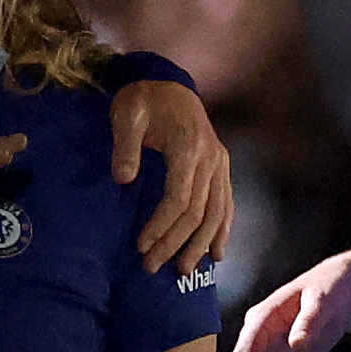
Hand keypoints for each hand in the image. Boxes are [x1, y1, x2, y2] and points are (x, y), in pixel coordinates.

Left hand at [111, 80, 233, 274]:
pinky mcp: (221, 166)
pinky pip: (227, 203)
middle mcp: (211, 157)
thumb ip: (125, 146)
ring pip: (216, 213)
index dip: (161, 226)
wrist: (167, 81)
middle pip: (198, 212)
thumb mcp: (126, 114)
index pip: (179, 199)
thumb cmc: (142, 99)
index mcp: (188, 146)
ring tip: (183, 269)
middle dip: (176, 243)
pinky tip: (217, 253)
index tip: (142, 246)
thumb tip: (123, 180)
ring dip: (200, 244)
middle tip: (153, 267)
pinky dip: (223, 230)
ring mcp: (220, 162)